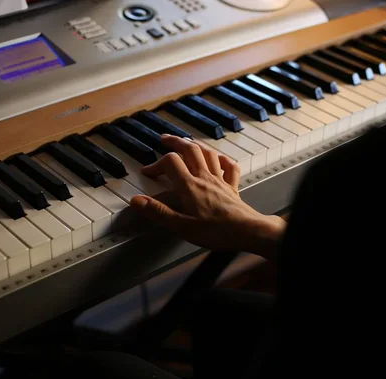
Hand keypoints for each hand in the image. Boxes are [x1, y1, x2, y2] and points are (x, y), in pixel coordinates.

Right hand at [130, 135, 285, 260]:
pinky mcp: (233, 187)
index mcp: (190, 187)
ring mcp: (220, 181)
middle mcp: (205, 178)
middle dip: (176, 142)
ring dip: (196, 145)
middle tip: (165, 139)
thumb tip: (137, 201)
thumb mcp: (183, 227)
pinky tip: (219, 159)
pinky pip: (229, 166)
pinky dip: (222, 159)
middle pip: (190, 150)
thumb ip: (159, 212)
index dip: (156, 164)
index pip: (170, 163)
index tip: (148, 172)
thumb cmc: (218, 232)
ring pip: (208, 154)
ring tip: (187, 143)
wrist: (248, 231)